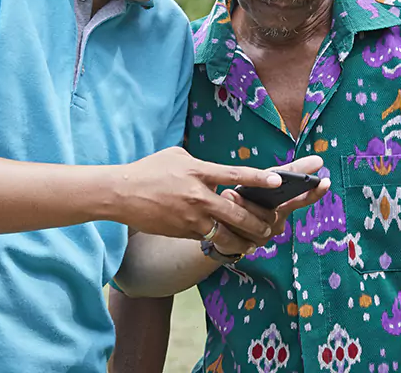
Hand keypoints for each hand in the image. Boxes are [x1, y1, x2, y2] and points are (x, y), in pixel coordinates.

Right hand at [112, 147, 320, 246]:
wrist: (122, 193)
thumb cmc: (150, 170)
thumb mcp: (177, 156)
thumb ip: (201, 164)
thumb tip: (217, 174)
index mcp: (198, 172)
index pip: (235, 175)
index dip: (258, 179)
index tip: (278, 181)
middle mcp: (198, 196)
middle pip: (238, 213)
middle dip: (259, 222)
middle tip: (270, 226)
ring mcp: (191, 217)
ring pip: (227, 235)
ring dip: (245, 240)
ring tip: (256, 241)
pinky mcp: (183, 232)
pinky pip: (209, 239)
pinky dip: (223, 242)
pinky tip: (232, 244)